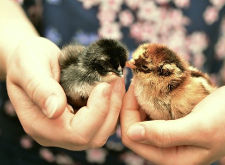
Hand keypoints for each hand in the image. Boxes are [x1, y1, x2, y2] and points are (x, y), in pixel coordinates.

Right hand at [7, 37, 124, 149]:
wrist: (30, 60)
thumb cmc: (27, 59)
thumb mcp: (29, 66)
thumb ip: (40, 88)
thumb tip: (55, 111)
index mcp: (40, 125)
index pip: (78, 133)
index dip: (97, 111)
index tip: (104, 85)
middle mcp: (56, 134)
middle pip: (95, 135)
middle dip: (111, 108)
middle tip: (116, 79)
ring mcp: (69, 129)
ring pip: (103, 129)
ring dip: (115, 106)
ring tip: (116, 80)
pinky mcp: (80, 121)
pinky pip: (104, 121)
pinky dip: (113, 104)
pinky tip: (113, 86)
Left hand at [121, 82, 224, 164]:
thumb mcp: (199, 127)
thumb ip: (165, 135)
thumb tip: (131, 134)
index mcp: (171, 158)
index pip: (132, 138)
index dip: (126, 113)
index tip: (131, 88)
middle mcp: (167, 150)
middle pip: (134, 128)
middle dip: (130, 105)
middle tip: (135, 82)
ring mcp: (170, 136)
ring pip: (142, 119)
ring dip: (139, 101)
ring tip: (142, 83)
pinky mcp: (174, 124)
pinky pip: (153, 113)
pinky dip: (150, 100)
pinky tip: (152, 88)